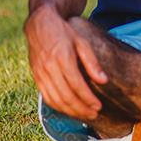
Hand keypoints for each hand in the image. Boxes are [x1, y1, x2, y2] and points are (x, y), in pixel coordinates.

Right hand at [24, 6, 107, 120]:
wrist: (40, 25)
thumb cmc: (65, 32)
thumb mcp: (82, 42)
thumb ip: (92, 62)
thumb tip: (104, 81)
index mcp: (63, 58)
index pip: (77, 85)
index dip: (88, 99)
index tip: (99, 107)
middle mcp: (49, 68)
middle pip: (66, 96)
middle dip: (81, 108)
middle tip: (94, 114)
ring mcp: (40, 74)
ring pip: (55, 100)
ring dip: (70, 111)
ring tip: (84, 115)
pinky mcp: (36, 77)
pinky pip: (46, 97)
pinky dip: (58, 107)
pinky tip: (69, 110)